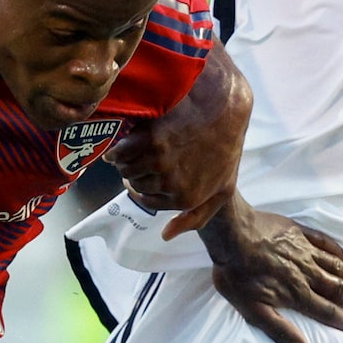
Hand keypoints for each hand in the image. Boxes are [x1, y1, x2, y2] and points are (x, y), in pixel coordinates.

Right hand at [110, 50, 246, 239]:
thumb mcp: (222, 188)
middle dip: (134, 173)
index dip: (142, 186)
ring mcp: (159, 162)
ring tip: (129, 149)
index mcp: (185, 199)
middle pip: (135, 185)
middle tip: (138, 157)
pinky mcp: (149, 140)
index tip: (142, 174)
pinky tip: (122, 142)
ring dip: (123, 162)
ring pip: (125, 170)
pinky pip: (120, 153)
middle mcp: (171, 185)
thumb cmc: (225, 147)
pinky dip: (116, 149)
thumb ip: (196, 217)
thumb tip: (165, 235)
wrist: (223, 106)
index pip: (147, 200)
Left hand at [203, 199, 342, 342]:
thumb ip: (279, 330)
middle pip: (336, 288)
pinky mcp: (301, 233)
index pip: (326, 311)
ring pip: (336, 266)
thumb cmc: (238, 274)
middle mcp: (307, 273)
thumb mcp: (252, 310)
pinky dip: (340, 252)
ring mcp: (306, 251)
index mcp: (297, 293)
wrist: (232, 234)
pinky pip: (326, 243)